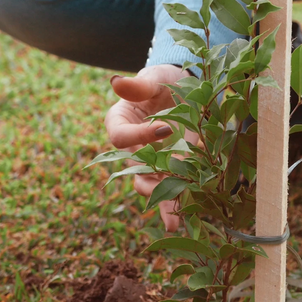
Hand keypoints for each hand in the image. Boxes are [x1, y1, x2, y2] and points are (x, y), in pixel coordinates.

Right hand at [104, 64, 189, 231]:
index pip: (120, 137)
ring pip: (151, 186)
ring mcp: (151, 161)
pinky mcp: (172, 169)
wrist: (186, 89)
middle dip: (147, 183)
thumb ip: (139, 85)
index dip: (138, 136)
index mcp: (119, 122)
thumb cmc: (164, 81)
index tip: (164, 129)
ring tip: (174, 220)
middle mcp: (132, 147)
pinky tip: (184, 221)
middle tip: (160, 190)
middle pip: (132, 170)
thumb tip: (115, 81)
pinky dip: (177, 205)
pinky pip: (171, 190)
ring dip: (162, 203)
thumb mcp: (155, 79)